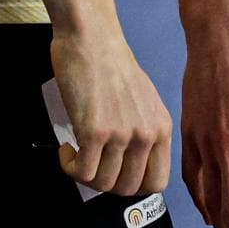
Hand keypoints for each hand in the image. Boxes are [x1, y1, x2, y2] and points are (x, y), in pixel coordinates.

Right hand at [48, 26, 173, 197]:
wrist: (93, 39)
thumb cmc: (113, 66)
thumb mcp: (143, 102)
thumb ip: (143, 132)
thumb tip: (131, 164)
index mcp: (162, 128)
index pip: (157, 182)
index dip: (133, 187)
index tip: (116, 176)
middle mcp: (146, 134)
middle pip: (128, 188)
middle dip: (106, 184)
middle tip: (92, 165)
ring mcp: (121, 134)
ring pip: (103, 184)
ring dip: (84, 176)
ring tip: (78, 154)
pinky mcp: (94, 132)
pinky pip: (82, 172)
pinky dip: (69, 166)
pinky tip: (67, 149)